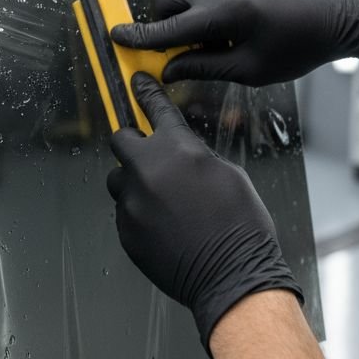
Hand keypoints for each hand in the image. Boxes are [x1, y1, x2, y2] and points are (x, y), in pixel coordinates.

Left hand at [106, 73, 302, 353]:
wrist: (232, 275)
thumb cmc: (241, 226)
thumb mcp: (228, 174)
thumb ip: (195, 157)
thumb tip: (180, 155)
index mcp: (177, 148)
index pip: (155, 108)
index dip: (145, 93)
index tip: (136, 83)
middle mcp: (147, 170)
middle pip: (121, 140)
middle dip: (133, 143)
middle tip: (147, 154)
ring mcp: (132, 202)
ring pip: (118, 180)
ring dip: (133, 182)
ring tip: (161, 201)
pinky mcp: (125, 231)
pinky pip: (124, 212)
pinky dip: (138, 214)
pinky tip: (163, 227)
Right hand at [110, 0, 358, 85]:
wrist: (335, 13)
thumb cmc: (296, 48)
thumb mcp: (250, 69)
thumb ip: (202, 67)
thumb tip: (166, 69)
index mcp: (227, 14)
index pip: (170, 30)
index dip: (139, 37)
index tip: (114, 37)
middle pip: (166, 3)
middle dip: (162, 27)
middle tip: (176, 51)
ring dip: (185, 17)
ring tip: (216, 39)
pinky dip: (202, 5)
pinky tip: (229, 23)